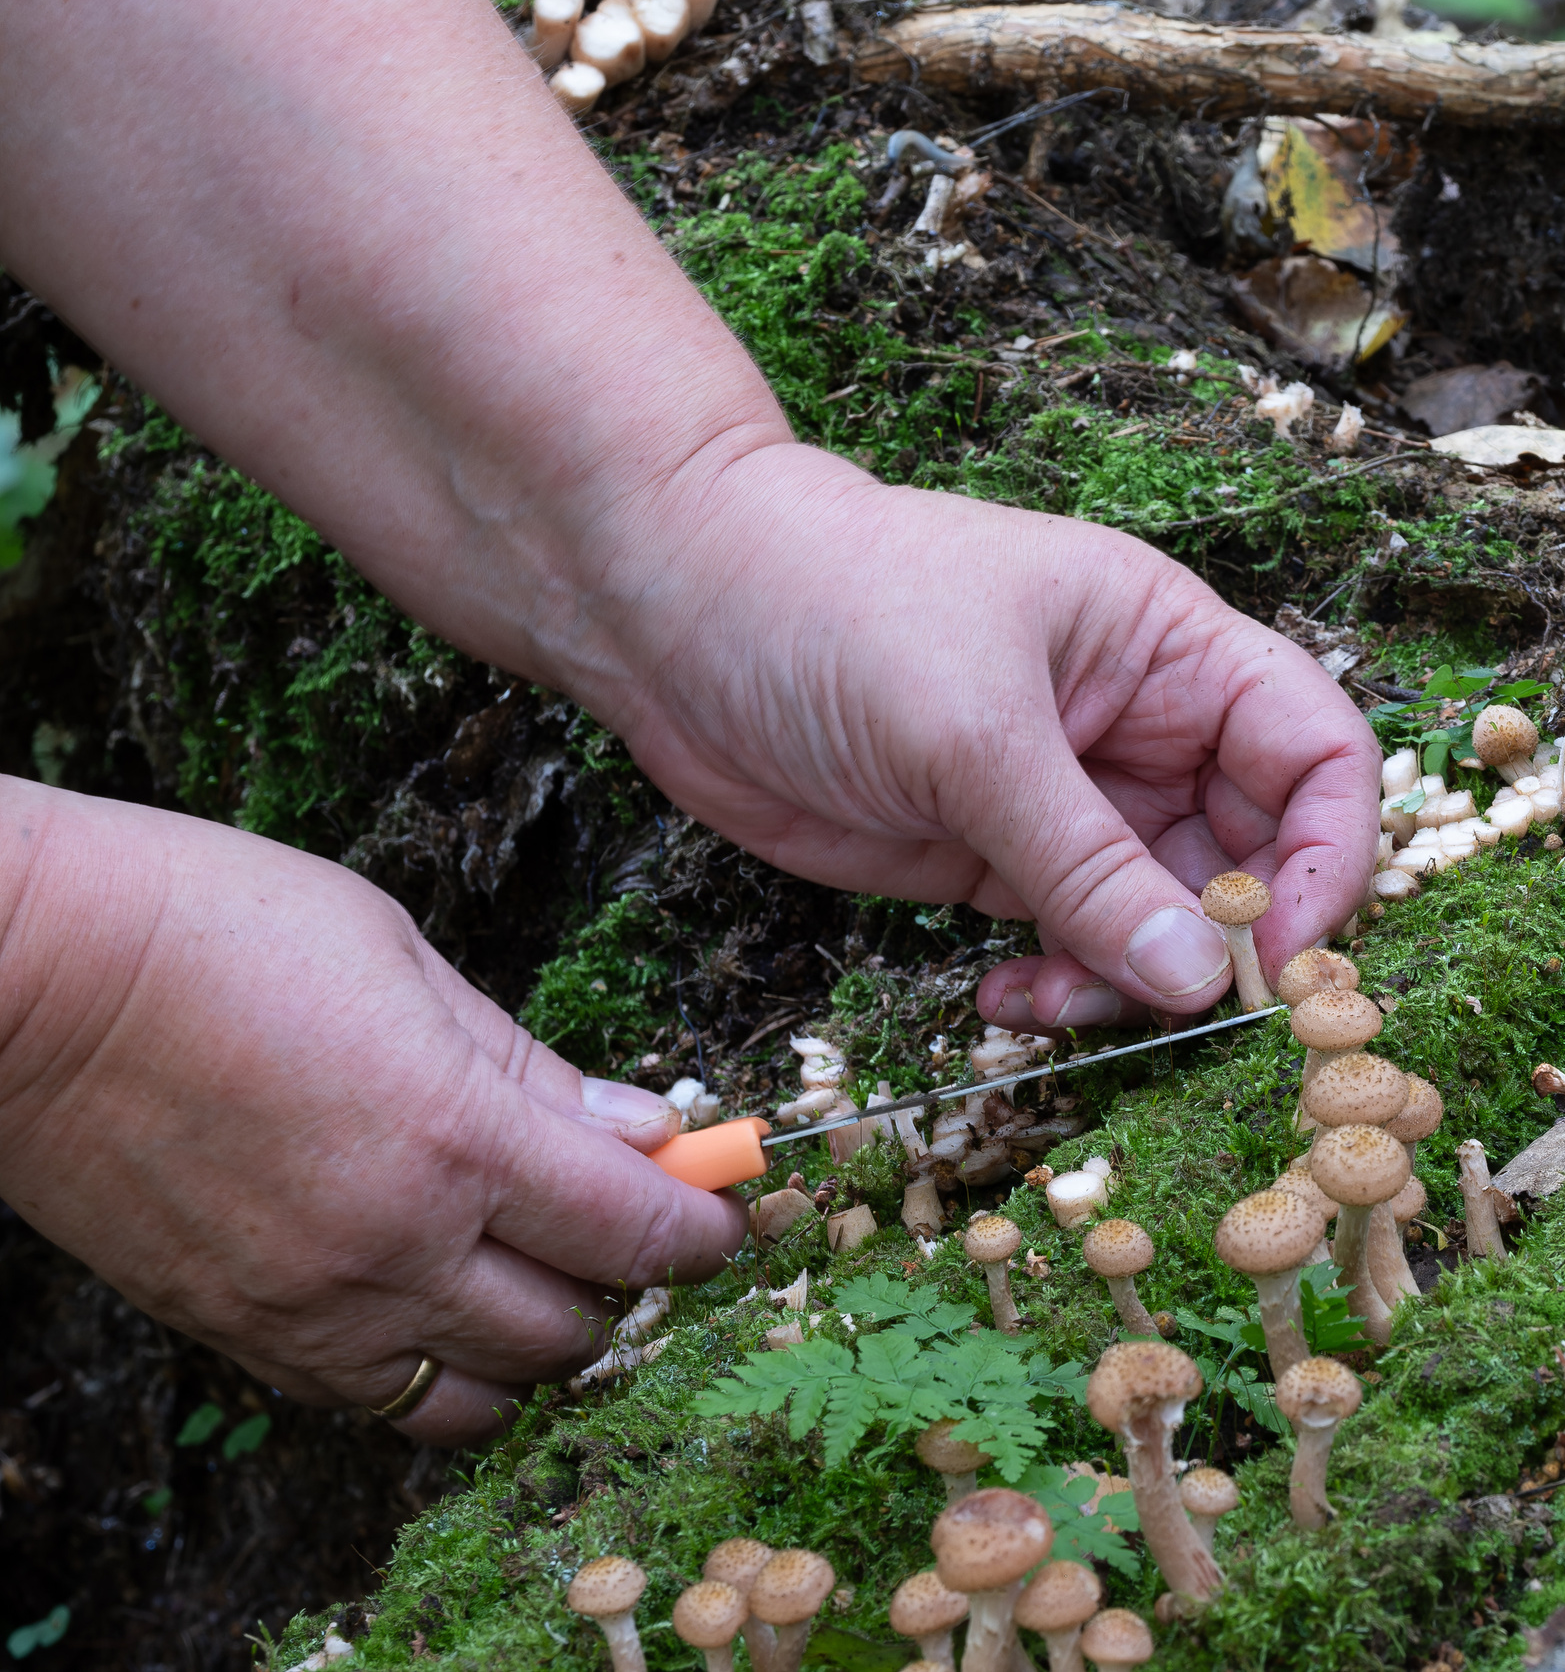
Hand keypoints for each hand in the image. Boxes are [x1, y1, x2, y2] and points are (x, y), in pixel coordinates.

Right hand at [0, 779, 746, 1444]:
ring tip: (547, 1272)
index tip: (726, 1207)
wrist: (19, 977)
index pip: (638, 1231)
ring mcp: (313, 1307)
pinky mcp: (243, 1335)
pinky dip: (446, 1375)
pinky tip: (450, 1303)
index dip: (706, 1227)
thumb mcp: (407, 961)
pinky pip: (384, 1405)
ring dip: (545, 1344)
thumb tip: (646, 1127)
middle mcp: (395, 1247)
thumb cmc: (212, 928)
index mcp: (453, 1137)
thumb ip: (534, 1068)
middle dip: (635, 1283)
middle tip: (637, 1225)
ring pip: (489, 1394)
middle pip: (577, 1328)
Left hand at [580, 448, 1379, 1031]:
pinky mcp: (998, 860)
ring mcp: (1074, 800)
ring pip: (1167, 921)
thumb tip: (1200, 982)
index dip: (1328, 855)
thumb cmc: (831, 604)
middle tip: (1179, 1015)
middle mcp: (1147, 726)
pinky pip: (1077, 947)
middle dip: (1232, 944)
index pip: (1320, 752)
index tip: (1282, 951)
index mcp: (1175, 648)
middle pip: (1258, 854)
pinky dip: (1062, 992)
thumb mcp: (974, 732)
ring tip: (1054, 1007)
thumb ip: (1089, 865)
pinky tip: (1000, 1001)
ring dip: (1134, 984)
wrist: (668, 609)